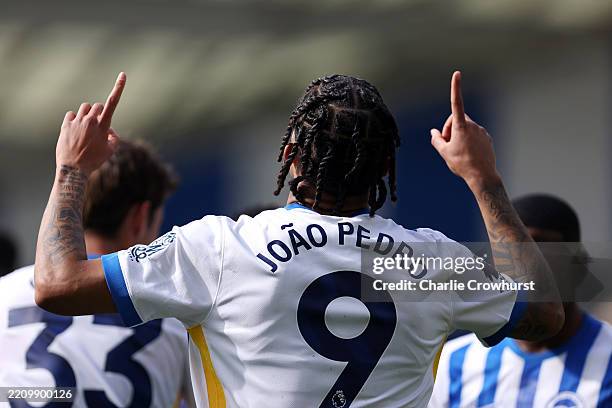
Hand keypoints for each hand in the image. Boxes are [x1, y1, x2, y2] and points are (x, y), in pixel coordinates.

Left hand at [56, 72, 125, 174]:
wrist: (74, 169)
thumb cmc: (94, 161)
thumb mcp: (110, 151)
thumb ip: (114, 137)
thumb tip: (110, 130)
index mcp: (103, 126)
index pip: (113, 103)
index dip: (118, 88)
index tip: (123, 75)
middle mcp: (90, 120)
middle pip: (97, 105)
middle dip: (99, 112)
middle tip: (97, 127)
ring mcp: (77, 122)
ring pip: (85, 108)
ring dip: (87, 115)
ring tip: (85, 130)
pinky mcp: (66, 125)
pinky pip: (71, 115)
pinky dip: (74, 120)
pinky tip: (74, 131)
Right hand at [430, 71, 498, 187]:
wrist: (482, 176)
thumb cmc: (462, 164)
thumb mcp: (444, 152)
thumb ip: (436, 140)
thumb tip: (434, 132)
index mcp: (461, 126)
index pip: (456, 103)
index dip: (455, 88)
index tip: (457, 74)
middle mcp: (473, 125)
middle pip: (456, 120)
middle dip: (449, 129)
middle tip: (446, 144)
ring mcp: (481, 131)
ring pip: (465, 127)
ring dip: (458, 135)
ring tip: (457, 151)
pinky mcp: (486, 137)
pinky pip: (474, 134)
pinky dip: (468, 140)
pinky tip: (468, 153)